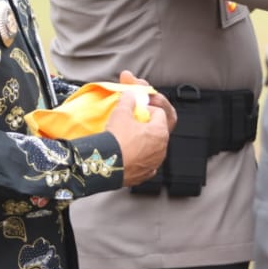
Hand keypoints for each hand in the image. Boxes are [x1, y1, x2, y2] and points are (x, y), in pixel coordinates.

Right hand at [106, 70, 171, 186]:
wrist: (105, 165)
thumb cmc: (116, 140)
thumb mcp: (121, 112)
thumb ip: (128, 100)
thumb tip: (129, 95)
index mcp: (160, 131)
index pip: (159, 113)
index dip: (146, 109)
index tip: (136, 111)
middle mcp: (162, 148)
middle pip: (156, 130)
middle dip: (145, 126)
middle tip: (131, 124)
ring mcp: (154, 162)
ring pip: (151, 147)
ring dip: (142, 142)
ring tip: (127, 139)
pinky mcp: (145, 174)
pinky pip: (145, 162)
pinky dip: (139, 158)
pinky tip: (128, 154)